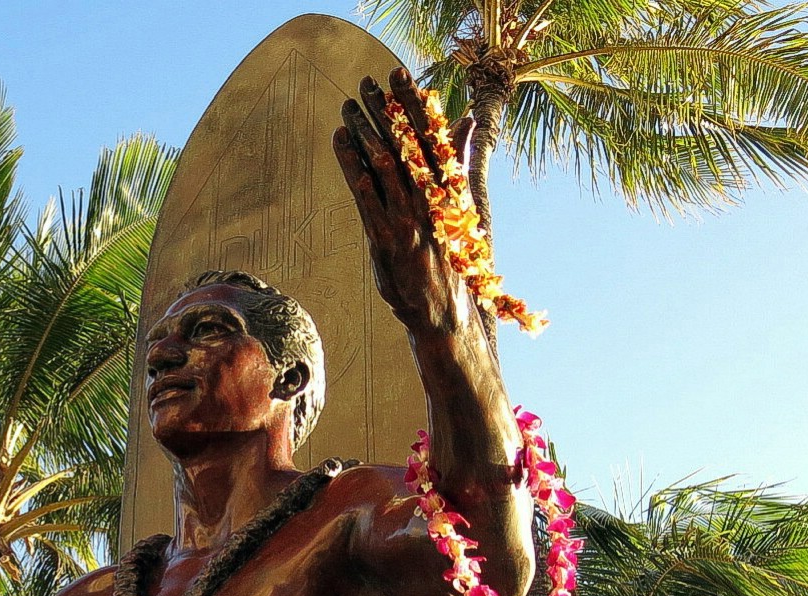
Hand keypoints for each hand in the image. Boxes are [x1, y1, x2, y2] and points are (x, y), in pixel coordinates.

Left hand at [334, 68, 476, 336]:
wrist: (442, 310)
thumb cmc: (448, 257)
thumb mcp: (459, 207)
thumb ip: (457, 160)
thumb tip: (467, 121)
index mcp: (447, 188)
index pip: (429, 135)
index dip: (412, 102)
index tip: (398, 74)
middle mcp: (428, 199)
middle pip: (404, 143)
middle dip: (382, 110)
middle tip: (365, 83)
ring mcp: (406, 217)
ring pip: (383, 163)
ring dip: (363, 132)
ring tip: (347, 107)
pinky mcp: (386, 237)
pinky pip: (365, 194)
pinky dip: (352, 165)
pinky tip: (341, 143)